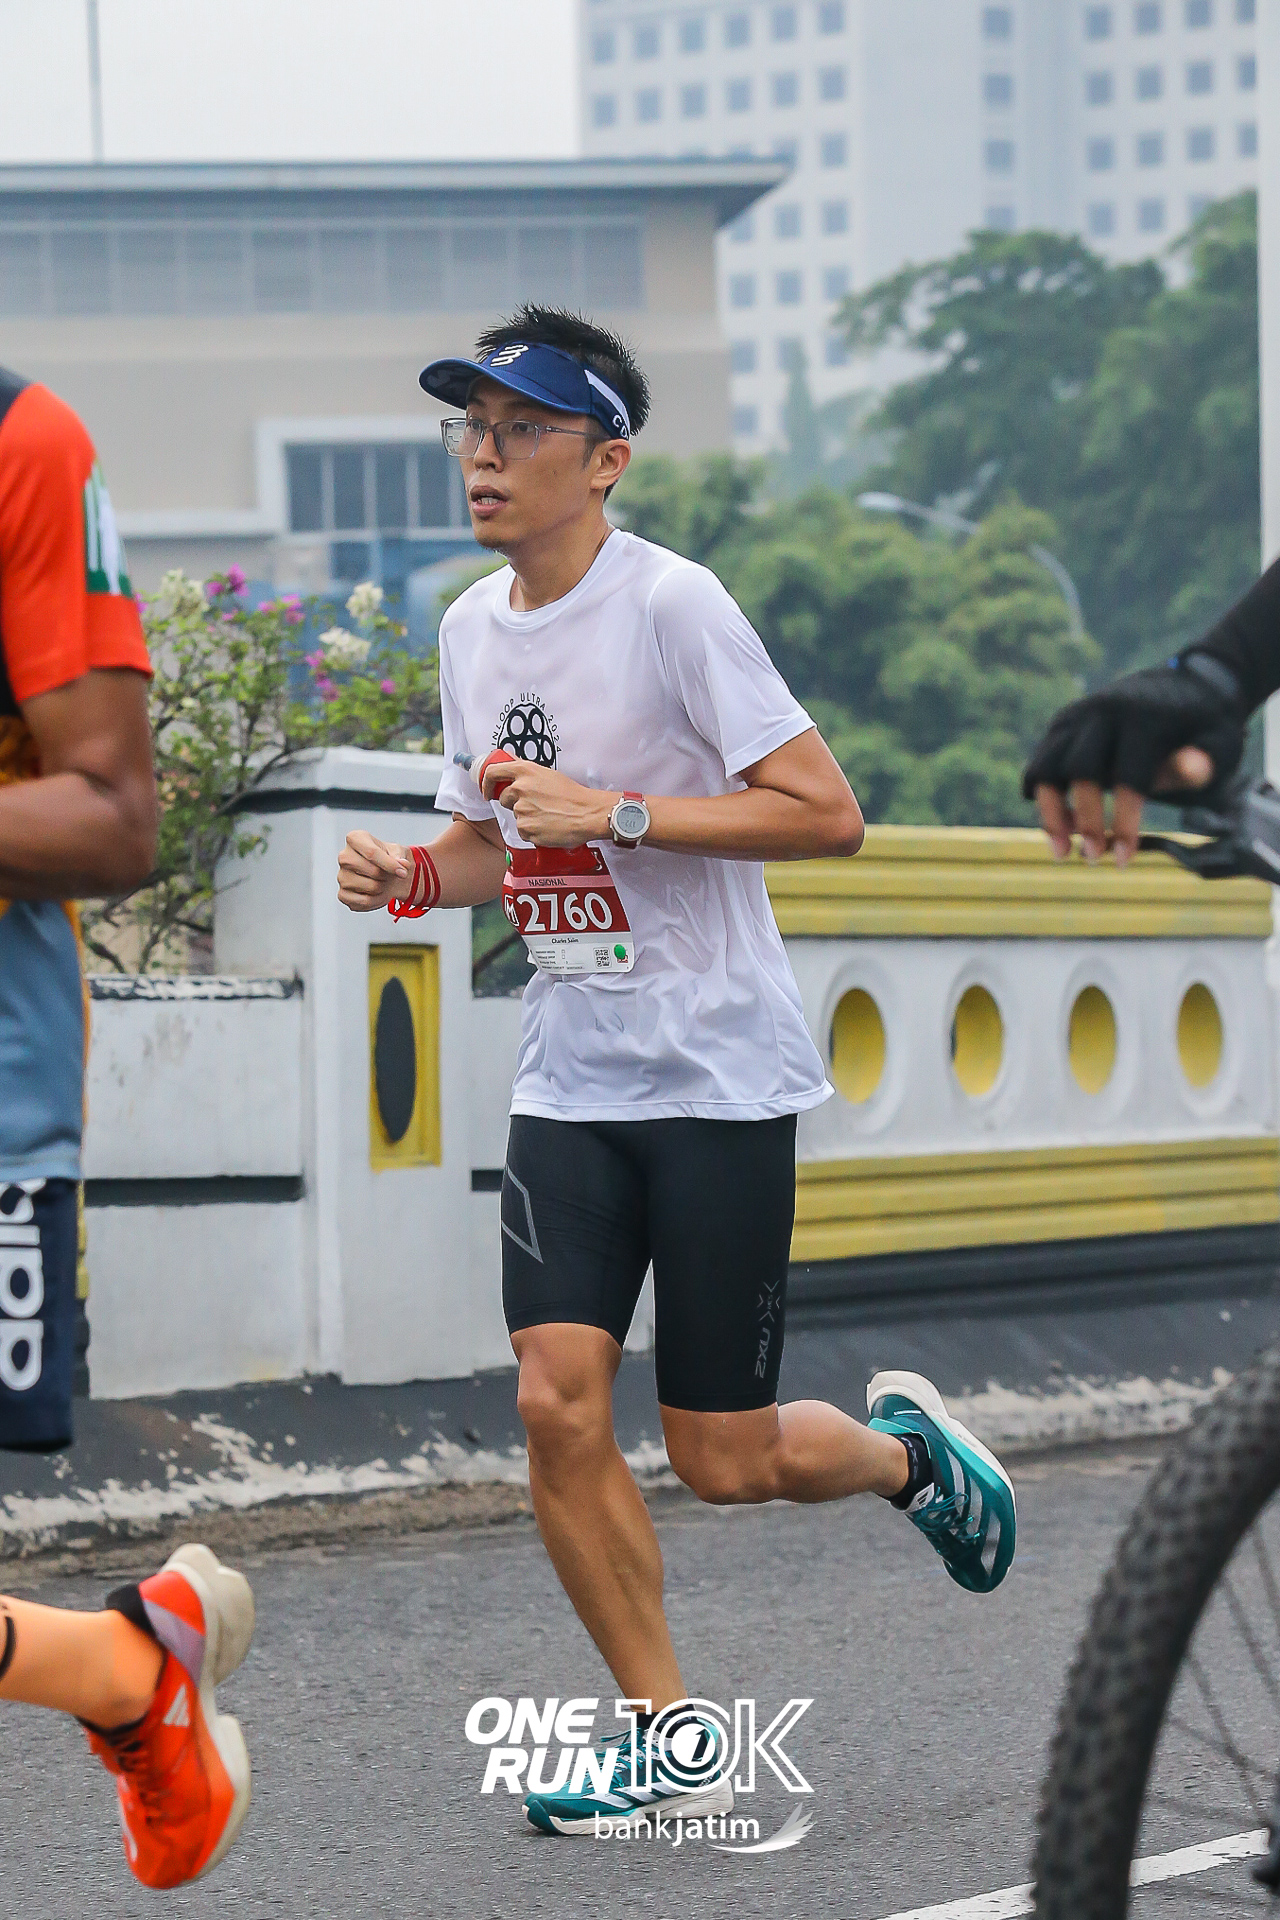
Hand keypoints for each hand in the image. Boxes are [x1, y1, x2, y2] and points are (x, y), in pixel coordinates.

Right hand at [337, 830, 409, 910]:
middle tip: (389, 875)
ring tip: (383, 882)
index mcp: (355, 839)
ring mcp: (341, 876)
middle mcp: (344, 856)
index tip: (403, 872)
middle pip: (374, 871)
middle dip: (388, 876)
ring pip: (372, 887)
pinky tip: (377, 893)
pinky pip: (364, 902)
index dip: (390, 865)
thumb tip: (402, 865)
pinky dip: (377, 900)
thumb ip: (400, 856)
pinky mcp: (342, 894)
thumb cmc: (388, 858)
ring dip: (384, 888)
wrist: (385, 873)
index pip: (372, 853)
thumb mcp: (398, 852)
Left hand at [481, 760, 615, 847]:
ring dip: (527, 817)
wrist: (587, 814)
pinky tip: (547, 826)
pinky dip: (533, 831)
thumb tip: (511, 762)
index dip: (486, 783)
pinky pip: (523, 831)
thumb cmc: (573, 795)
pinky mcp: (526, 828)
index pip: (492, 772)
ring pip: (516, 816)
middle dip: (515, 803)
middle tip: (534, 805)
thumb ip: (526, 772)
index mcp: (525, 771)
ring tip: (547, 815)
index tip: (487, 790)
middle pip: (504, 798)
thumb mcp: (547, 774)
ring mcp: (521, 809)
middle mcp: (520, 789)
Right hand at [1023, 657, 1243, 864]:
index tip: (1125, 859)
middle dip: (1085, 818)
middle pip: (1080, 768)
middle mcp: (1104, 711)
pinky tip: (1061, 828)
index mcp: (1144, 718)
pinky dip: (1042, 797)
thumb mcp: (1217, 742)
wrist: (1182, 687)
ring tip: (1062, 851)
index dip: (1125, 822)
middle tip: (1093, 857)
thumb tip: (1191, 768)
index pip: (1128, 775)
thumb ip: (1204, 760)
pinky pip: (1039, 764)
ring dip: (1049, 813)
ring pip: (1045, 766)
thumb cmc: (1202, 729)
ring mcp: (1077, 716)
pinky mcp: (1062, 725)